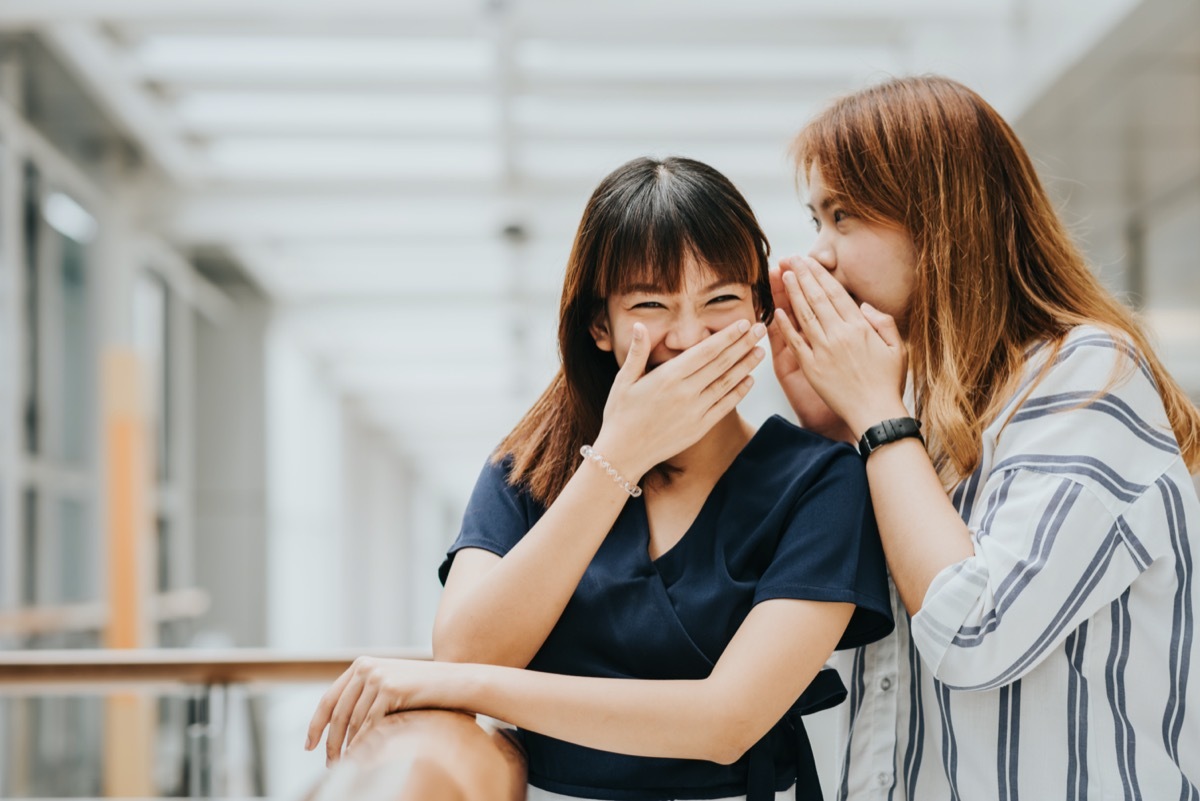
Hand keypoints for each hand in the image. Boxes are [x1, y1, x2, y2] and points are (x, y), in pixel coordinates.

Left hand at [305, 657, 458, 764]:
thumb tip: (338, 729)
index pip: (329, 699)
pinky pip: (369, 724)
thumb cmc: (424, 690)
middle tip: (329, 763)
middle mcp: (366, 667)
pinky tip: (362, 755)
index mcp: (361, 664)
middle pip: (337, 713)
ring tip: (347, 763)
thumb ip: (365, 696)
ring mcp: (377, 676)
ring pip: (352, 722)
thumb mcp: (389, 687)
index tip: (309, 745)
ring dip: (348, 747)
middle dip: (330, 742)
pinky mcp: (389, 688)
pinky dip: (363, 743)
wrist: (456, 683)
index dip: (316, 725)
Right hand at [594, 319, 766, 476]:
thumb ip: (637, 352)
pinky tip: (749, 380)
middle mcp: (686, 392)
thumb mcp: (624, 380)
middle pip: (721, 363)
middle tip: (760, 329)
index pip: (705, 351)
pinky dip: (739, 392)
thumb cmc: (620, 414)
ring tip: (760, 351)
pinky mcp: (700, 427)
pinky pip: (725, 406)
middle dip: (743, 344)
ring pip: (727, 383)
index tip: (741, 323)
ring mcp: (695, 411)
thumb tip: (640, 326)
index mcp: (668, 376)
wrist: (623, 454)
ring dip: (746, 366)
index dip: (726, 336)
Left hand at [773, 256, 907, 435]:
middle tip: (790, 260)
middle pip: (817, 298)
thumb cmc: (888, 382)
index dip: (820, 275)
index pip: (836, 293)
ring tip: (783, 275)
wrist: (876, 414)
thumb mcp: (897, 347)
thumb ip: (882, 322)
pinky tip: (776, 312)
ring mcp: (824, 351)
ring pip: (804, 315)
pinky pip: (795, 343)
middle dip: (803, 276)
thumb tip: (864, 305)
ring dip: (792, 293)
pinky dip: (785, 326)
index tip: (809, 261)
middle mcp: (840, 335)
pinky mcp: (812, 369)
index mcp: (860, 327)